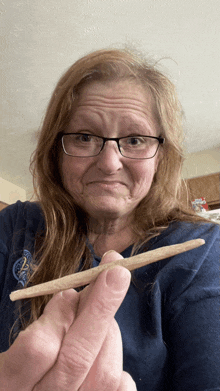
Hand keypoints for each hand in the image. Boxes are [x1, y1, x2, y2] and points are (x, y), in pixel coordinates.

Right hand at [0, 251, 136, 389]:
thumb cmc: (27, 368)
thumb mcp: (20, 344)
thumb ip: (45, 323)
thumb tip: (75, 296)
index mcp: (11, 382)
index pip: (38, 349)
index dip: (59, 315)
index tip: (70, 289)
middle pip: (77, 358)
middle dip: (101, 308)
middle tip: (117, 272)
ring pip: (105, 371)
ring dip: (108, 332)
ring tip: (96, 317)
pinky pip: (123, 386)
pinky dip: (118, 357)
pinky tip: (104, 346)